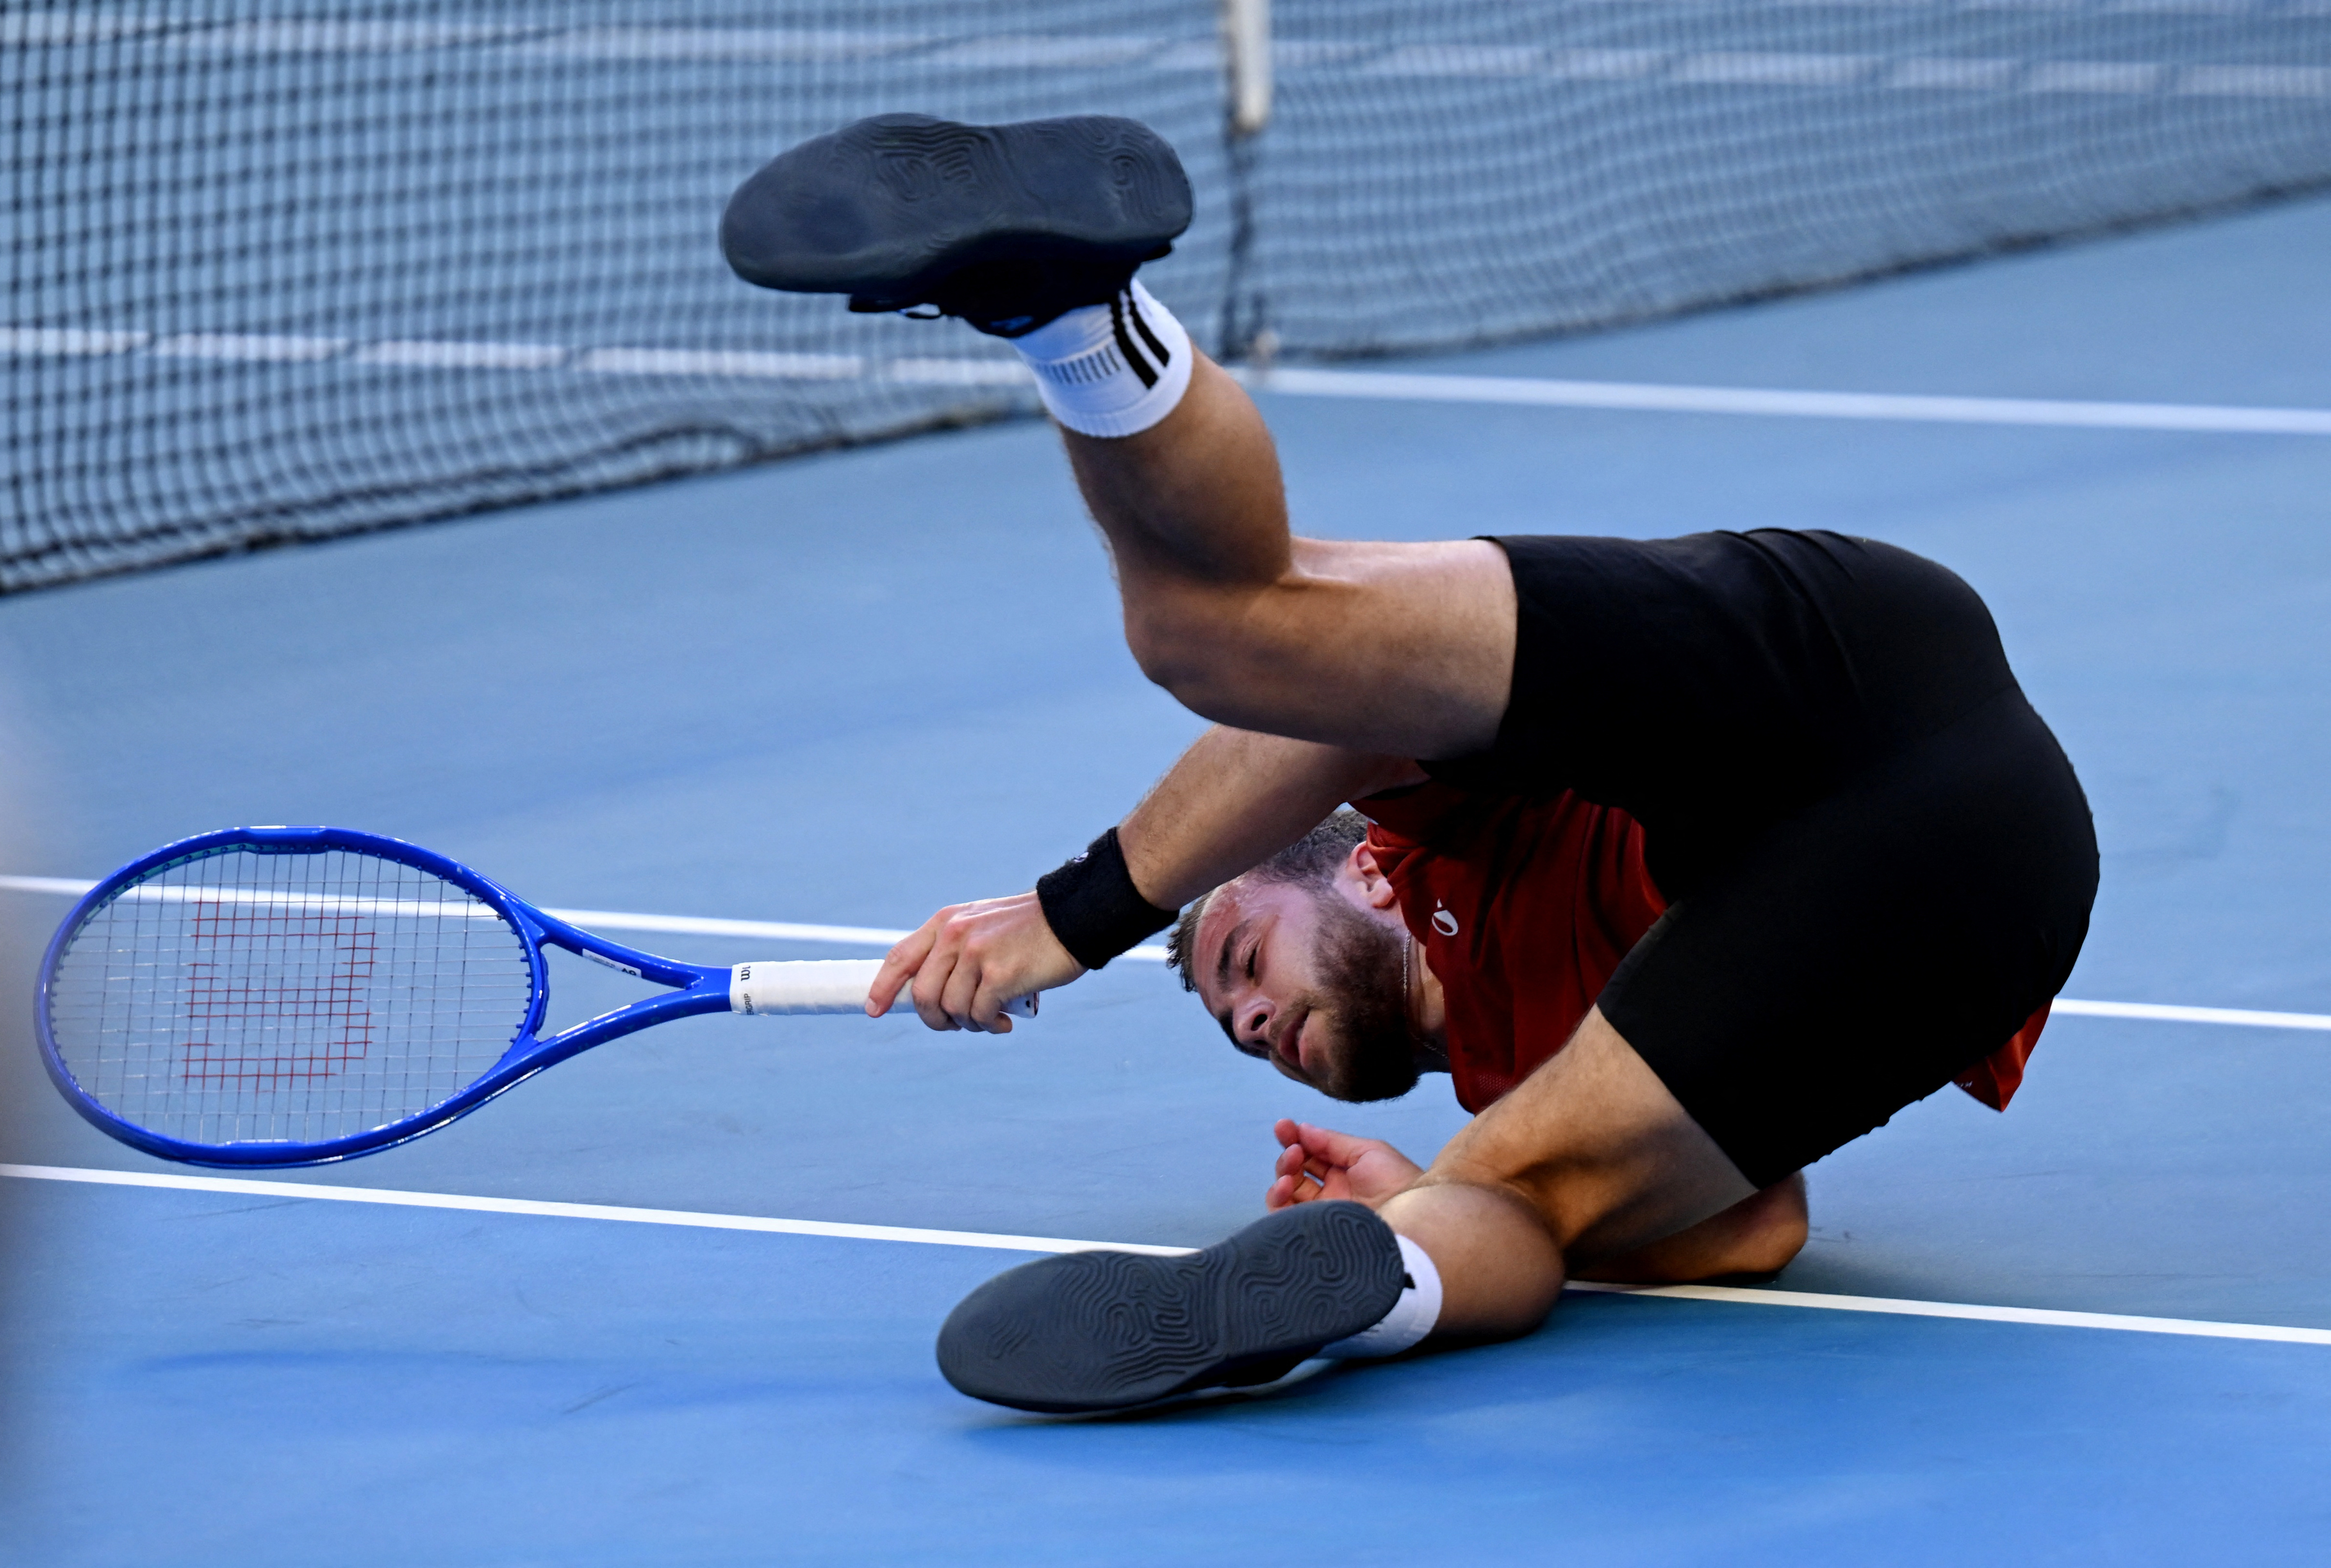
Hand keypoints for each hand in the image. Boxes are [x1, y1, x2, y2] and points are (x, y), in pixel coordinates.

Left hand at [867, 890, 1086, 1033]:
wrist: (1073, 918)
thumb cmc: (1029, 930)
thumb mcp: (982, 926)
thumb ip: (955, 949)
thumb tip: (931, 991)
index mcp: (947, 922)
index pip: (900, 957)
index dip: (884, 986)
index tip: (875, 1008)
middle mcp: (955, 936)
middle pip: (923, 994)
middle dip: (936, 1020)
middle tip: (957, 1024)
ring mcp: (976, 954)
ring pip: (952, 1009)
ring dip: (970, 1024)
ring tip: (991, 1018)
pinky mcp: (999, 975)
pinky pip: (980, 1015)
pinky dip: (990, 1025)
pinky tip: (1005, 1021)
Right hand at [1265, 1119, 1422, 1211]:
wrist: (1412, 1220)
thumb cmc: (1398, 1183)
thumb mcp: (1368, 1152)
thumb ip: (1333, 1142)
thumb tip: (1303, 1128)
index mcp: (1344, 1175)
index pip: (1311, 1155)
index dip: (1295, 1139)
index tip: (1284, 1126)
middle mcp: (1331, 1196)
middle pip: (1296, 1173)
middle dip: (1289, 1155)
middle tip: (1293, 1147)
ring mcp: (1322, 1215)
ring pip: (1287, 1195)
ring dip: (1283, 1174)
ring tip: (1292, 1163)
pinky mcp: (1315, 1233)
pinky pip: (1285, 1219)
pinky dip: (1278, 1199)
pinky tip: (1286, 1185)